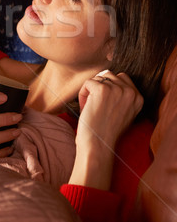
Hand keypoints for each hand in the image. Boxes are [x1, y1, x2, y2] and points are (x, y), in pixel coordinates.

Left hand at [69, 71, 143, 188]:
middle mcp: (130, 92)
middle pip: (109, 75)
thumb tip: (108, 77)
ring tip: (90, 107)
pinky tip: (85, 108)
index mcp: (138, 98)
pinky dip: (82, 94)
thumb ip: (122, 96)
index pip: (122, 78)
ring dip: (91, 90)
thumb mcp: (124, 113)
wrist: (98, 145)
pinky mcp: (102, 90)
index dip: (109, 88)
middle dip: (99, 88)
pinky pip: (87, 82)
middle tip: (95, 106)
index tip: (105, 106)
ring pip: (98, 78)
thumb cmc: (106, 131)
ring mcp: (117, 90)